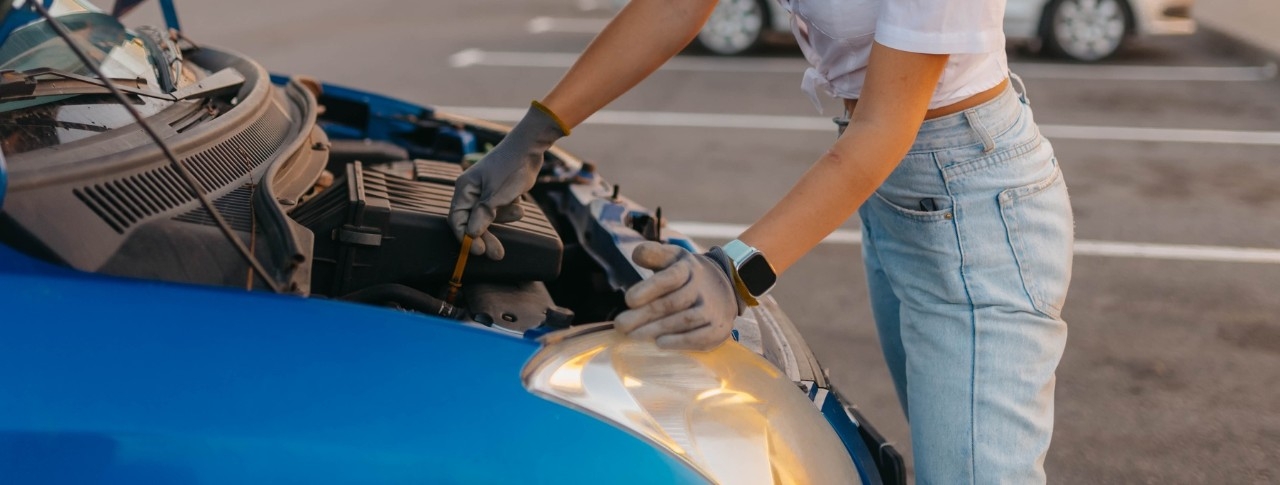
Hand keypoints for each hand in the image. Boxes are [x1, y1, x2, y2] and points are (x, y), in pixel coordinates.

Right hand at [450, 102, 567, 259]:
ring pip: (489, 218)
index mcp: (465, 188)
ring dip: (504, 219)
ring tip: (518, 211)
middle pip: (473, 222)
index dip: (465, 237)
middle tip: (496, 254)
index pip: (457, 219)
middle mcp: (472, 192)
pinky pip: (501, 211)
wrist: (530, 149)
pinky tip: (519, 201)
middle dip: (486, 237)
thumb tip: (471, 234)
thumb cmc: (510, 167)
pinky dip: (510, 210)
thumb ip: (483, 215)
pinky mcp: (499, 194)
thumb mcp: (497, 194)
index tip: (477, 250)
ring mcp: (486, 193)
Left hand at [615, 242, 743, 350]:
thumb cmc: (687, 276)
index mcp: (688, 268)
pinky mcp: (718, 328)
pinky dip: (679, 342)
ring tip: (633, 336)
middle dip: (644, 315)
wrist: (726, 288)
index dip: (649, 288)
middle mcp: (702, 288)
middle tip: (621, 325)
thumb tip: (635, 255)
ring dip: (657, 329)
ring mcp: (712, 309)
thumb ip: (652, 254)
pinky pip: (700, 337)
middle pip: (672, 303)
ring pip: (684, 320)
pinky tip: (659, 344)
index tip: (629, 300)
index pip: (670, 277)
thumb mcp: (672, 258)